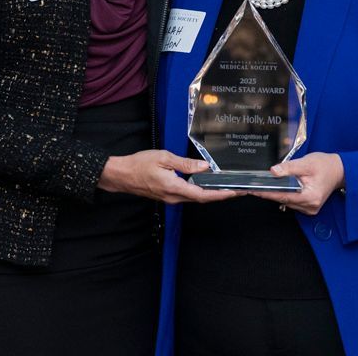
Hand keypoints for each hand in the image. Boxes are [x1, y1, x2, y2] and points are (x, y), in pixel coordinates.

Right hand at [98, 150, 236, 203]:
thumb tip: (204, 167)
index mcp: (174, 188)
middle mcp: (174, 197)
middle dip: (220, 194)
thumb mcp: (164, 157)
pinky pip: (187, 194)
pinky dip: (199, 190)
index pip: (203, 195)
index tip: (234, 192)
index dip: (220, 194)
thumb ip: (185, 163)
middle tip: (236, 189)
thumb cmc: (139, 165)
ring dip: (210, 193)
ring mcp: (170, 198)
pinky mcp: (167, 195)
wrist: (121, 175)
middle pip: (202, 198)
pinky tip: (204, 183)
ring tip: (224, 186)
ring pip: (194, 197)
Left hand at [249, 152, 343, 214]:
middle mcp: (310, 206)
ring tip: (265, 185)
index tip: (254, 191)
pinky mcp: (308, 206)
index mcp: (310, 197)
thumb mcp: (306, 163)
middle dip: (270, 192)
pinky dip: (285, 194)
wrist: (339, 170)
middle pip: (284, 200)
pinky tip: (280, 187)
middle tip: (254, 186)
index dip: (267, 193)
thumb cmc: (325, 166)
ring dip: (277, 193)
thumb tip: (273, 172)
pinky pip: (292, 201)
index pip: (283, 196)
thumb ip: (289, 168)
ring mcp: (309, 208)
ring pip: (287, 201)